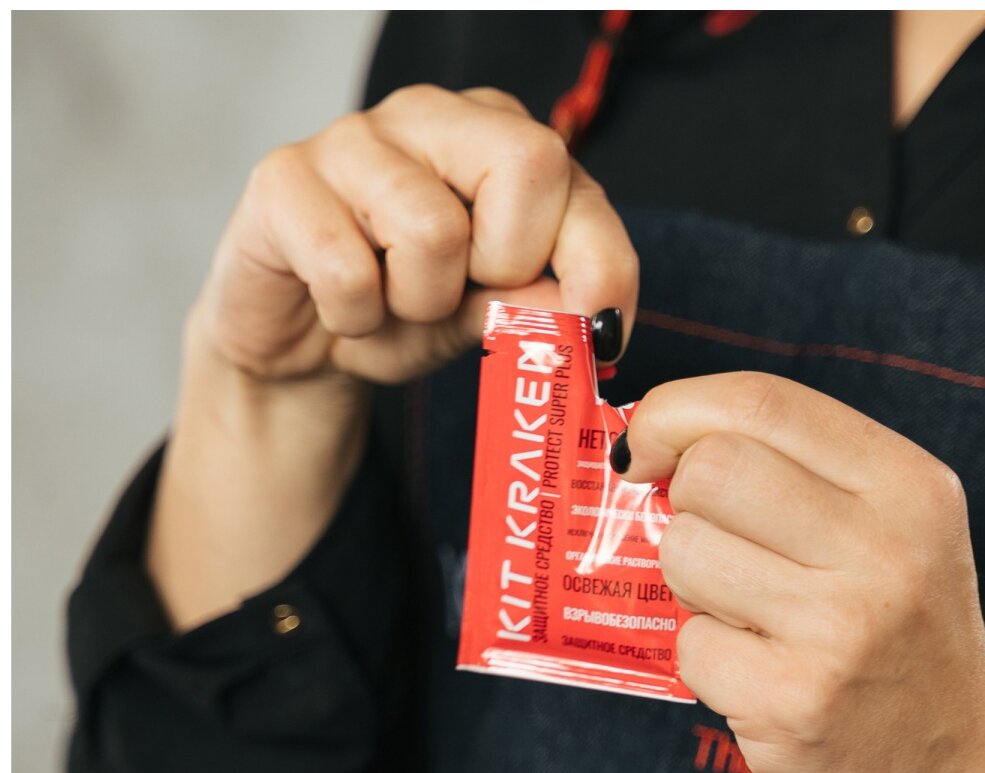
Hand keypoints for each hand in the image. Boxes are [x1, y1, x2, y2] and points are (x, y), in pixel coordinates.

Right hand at [152, 86, 636, 628]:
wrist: (303, 344)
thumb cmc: (402, 311)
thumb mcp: (487, 316)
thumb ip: (540, 305)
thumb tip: (589, 314)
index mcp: (496, 139)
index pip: (576, 181)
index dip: (600, 265)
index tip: (602, 335)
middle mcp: (431, 117)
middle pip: (527, 164)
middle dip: (505, 266)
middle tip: (460, 292)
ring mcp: (353, 138)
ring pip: (435, 230)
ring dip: (418, 301)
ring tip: (391, 302)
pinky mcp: (283, 179)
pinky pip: (349, 272)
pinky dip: (355, 317)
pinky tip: (342, 306)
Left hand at [619, 371, 984, 772]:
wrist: (957, 762)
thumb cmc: (899, 625)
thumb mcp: (890, 523)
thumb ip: (792, 468)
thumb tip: (650, 442)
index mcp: (908, 486)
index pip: (761, 403)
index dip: (676, 411)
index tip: (647, 446)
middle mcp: (884, 551)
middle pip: (709, 472)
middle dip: (685, 507)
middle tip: (719, 546)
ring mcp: (839, 632)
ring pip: (684, 554)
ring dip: (691, 584)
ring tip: (748, 612)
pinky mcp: (792, 702)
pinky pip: (689, 646)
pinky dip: (707, 659)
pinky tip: (760, 672)